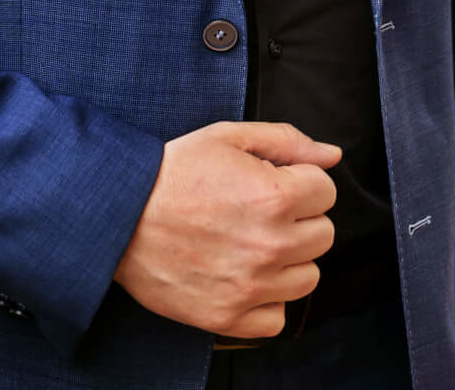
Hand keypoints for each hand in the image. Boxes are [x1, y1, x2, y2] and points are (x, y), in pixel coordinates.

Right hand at [112, 120, 340, 337]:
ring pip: (308, 277)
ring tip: (252, 242)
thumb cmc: (175, 172)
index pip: (326, 191)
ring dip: (288, 259)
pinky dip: (266, 299)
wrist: (121, 215)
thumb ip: (288, 142)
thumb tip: (332, 156)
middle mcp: (270, 244)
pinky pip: (278, 317)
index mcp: (274, 195)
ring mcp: (251, 285)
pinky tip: (244, 274)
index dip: (300, 181)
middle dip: (299, 218)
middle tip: (260, 210)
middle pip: (323, 234)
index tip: (272, 182)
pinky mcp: (229, 316)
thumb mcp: (228, 137)